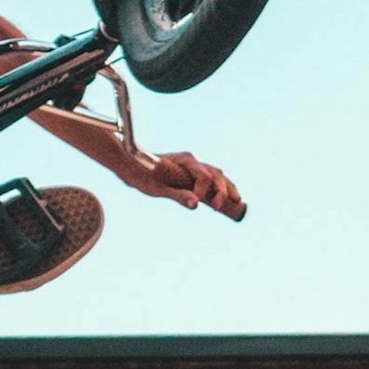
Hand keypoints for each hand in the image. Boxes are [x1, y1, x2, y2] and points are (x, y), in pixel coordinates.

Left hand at [128, 149, 243, 215]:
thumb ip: (178, 195)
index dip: (204, 190)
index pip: (203, 175)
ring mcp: (193, 166)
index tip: (199, 203)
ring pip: (217, 175)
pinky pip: (211, 178)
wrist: (132, 165)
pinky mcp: (191, 173)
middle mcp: (192, 161)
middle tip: (219, 207)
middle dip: (221, 190)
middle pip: (215, 174)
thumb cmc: (142, 175)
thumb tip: (196, 205)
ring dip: (227, 187)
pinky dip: (221, 187)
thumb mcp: (158, 188)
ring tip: (236, 201)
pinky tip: (227, 198)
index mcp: (185, 160)